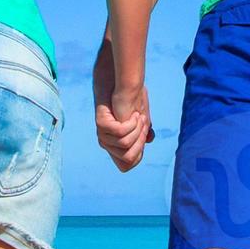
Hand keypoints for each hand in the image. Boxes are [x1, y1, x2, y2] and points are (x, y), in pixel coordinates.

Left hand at [92, 45, 152, 171]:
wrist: (122, 82)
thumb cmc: (131, 99)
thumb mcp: (141, 119)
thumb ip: (143, 133)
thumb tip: (148, 141)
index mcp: (114, 145)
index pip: (126, 166)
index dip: (138, 154)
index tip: (143, 136)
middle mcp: (105, 142)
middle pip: (128, 158)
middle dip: (139, 140)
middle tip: (140, 122)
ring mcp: (102, 134)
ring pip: (126, 145)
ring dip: (137, 129)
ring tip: (135, 114)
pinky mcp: (101, 124)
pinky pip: (121, 133)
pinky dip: (132, 124)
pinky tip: (131, 113)